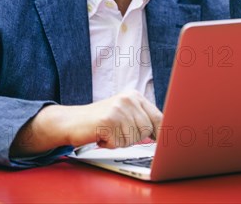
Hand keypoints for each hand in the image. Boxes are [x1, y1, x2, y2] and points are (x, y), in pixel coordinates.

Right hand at [10, 90, 161, 156]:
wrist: (72, 121)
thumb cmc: (100, 121)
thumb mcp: (124, 114)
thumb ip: (142, 120)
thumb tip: (164, 134)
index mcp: (135, 96)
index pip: (158, 116)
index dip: (163, 132)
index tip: (168, 141)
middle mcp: (128, 99)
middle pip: (146, 130)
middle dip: (133, 138)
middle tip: (117, 132)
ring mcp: (118, 109)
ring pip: (133, 138)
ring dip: (121, 141)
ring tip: (109, 133)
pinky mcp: (108, 121)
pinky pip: (119, 143)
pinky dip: (110, 144)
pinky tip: (101, 136)